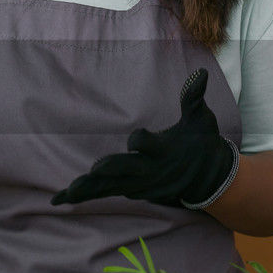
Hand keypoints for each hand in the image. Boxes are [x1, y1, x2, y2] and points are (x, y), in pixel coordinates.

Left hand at [50, 68, 238, 208]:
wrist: (209, 178)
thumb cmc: (202, 143)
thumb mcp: (201, 120)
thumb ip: (194, 99)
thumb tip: (201, 74)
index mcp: (163, 151)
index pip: (143, 145)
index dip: (139, 140)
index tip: (137, 136)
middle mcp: (149, 171)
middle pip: (123, 170)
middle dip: (108, 170)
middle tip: (93, 170)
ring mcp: (140, 185)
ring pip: (108, 187)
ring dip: (86, 190)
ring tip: (63, 195)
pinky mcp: (132, 191)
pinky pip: (105, 193)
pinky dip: (85, 196)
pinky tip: (62, 199)